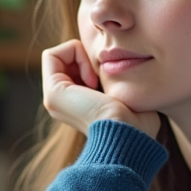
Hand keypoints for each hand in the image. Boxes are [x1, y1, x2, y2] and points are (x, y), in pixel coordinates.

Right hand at [41, 40, 159, 137]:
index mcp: (76, 104)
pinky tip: (92, 78)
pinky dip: (74, 54)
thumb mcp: (127, 93)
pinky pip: (52, 54)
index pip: (76, 63)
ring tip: (97, 79)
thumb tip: (118, 63)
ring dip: (81, 55)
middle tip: (102, 77)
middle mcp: (61, 102)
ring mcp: (54, 98)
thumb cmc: (138, 122)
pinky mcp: (53, 93)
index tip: (109, 80)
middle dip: (86, 56)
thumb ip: (116, 79)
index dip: (92, 60)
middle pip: (66, 57)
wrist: (128, 137)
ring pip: (58, 54)